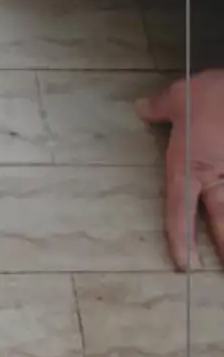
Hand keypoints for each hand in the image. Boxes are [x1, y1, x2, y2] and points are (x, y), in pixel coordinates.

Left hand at [136, 69, 223, 269]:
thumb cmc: (213, 92)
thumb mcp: (179, 97)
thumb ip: (159, 108)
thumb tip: (141, 107)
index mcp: (189, 168)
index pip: (180, 210)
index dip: (180, 238)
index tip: (183, 264)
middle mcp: (217, 178)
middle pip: (220, 220)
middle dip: (223, 247)